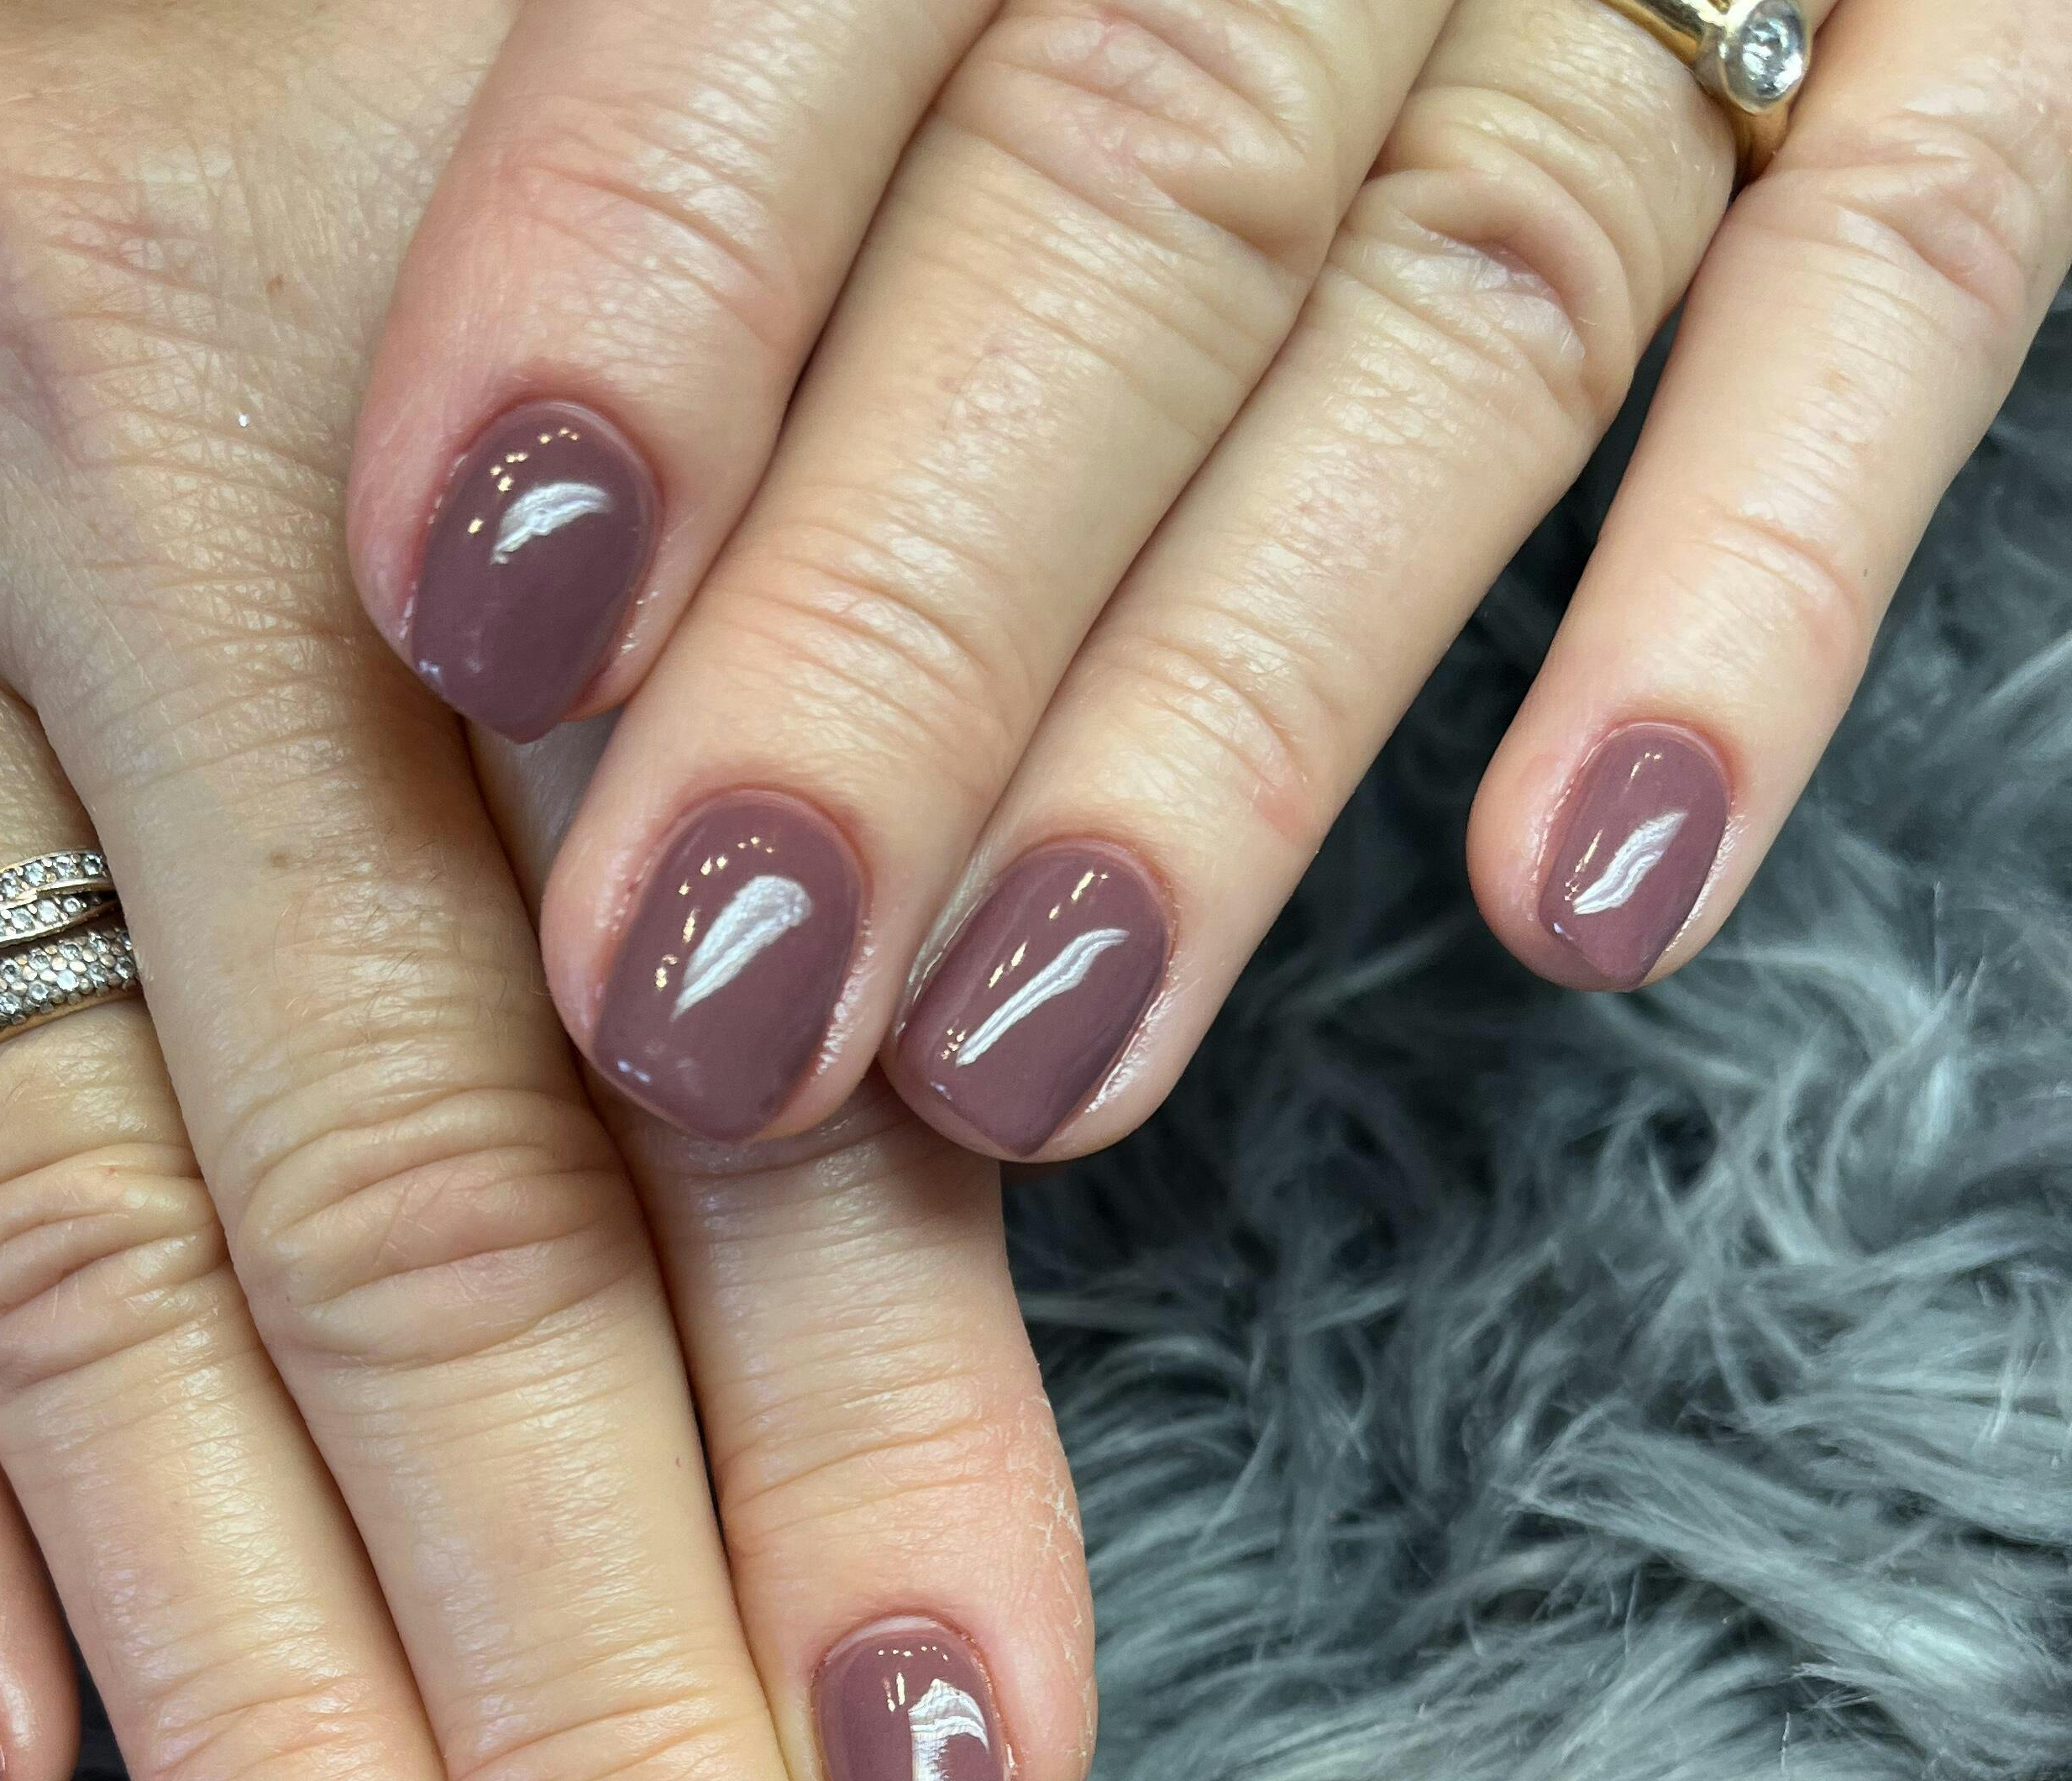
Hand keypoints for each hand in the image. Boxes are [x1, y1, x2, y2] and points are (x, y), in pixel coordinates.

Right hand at [0, 0, 1092, 1780]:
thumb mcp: (682, 183)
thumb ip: (836, 642)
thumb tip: (983, 1120)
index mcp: (462, 367)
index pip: (695, 1021)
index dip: (845, 1438)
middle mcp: (96, 513)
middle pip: (373, 1224)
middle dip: (556, 1696)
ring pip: (50, 1275)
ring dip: (236, 1714)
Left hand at [350, 0, 2071, 1158]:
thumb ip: (743, 68)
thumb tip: (471, 510)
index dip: (645, 259)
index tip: (473, 595)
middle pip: (1115, 187)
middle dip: (897, 623)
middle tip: (705, 994)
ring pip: (1452, 316)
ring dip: (1223, 725)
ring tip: (1017, 1065)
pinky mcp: (1986, 14)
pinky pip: (1906, 270)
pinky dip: (1754, 591)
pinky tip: (1585, 907)